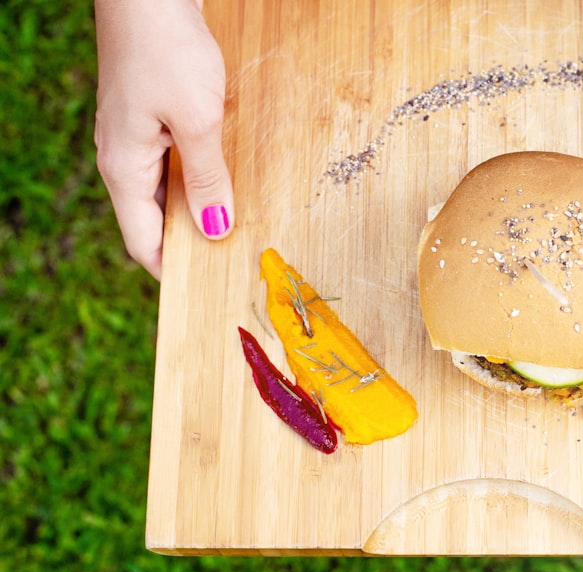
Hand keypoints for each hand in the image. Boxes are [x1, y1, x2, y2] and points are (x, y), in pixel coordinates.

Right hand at [94, 0, 233, 279]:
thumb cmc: (167, 50)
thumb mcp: (196, 123)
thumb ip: (207, 179)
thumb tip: (215, 230)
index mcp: (123, 169)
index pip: (143, 243)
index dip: (176, 271)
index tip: (211, 289)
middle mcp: (123, 158)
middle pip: (155, 220)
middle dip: (192, 243)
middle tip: (235, 261)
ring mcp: (136, 137)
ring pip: (167, 191)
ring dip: (199, 209)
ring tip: (239, 226)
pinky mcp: (153, 116)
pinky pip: (175, 162)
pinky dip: (199, 178)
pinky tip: (228, 180)